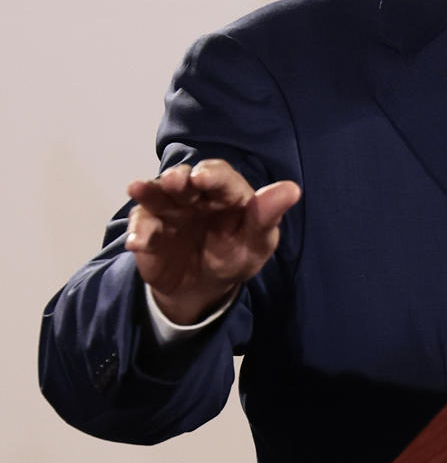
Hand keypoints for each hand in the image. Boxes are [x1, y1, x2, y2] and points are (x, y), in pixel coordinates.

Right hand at [124, 159, 300, 326]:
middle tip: (176, 182)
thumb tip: (292, 189)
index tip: (204, 178)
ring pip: (156, 194)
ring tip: (138, 189)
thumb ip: (268, 217)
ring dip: (149, 191)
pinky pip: (141, 227)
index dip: (212, 175)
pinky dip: (138, 232)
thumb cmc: (235, 256)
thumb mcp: (257, 243)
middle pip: (184, 179)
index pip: (220, 176)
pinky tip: (138, 242)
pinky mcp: (148, 228)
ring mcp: (168, 208)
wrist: (203, 287)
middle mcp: (194, 194)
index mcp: (225, 193)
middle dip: (178, 178)